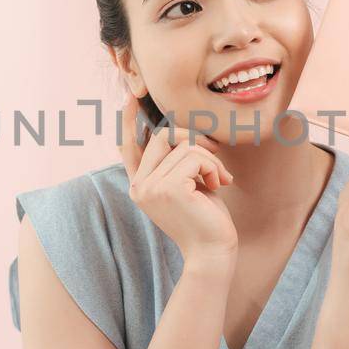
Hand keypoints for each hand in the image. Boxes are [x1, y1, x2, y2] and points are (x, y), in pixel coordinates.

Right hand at [118, 89, 237, 262]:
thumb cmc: (206, 219)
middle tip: (215, 158)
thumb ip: (177, 162)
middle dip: (194, 140)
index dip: (129, 121)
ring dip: (210, 160)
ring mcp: (150, 187)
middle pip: (163, 137)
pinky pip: (196, 157)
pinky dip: (214, 167)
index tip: (130, 97)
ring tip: (218, 182)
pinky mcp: (168, 188)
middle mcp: (139, 186)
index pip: (129, 148)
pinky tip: (219, 186)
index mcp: (140, 186)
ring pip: (184, 146)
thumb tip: (176, 130)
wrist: (213, 252)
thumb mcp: (188, 185)